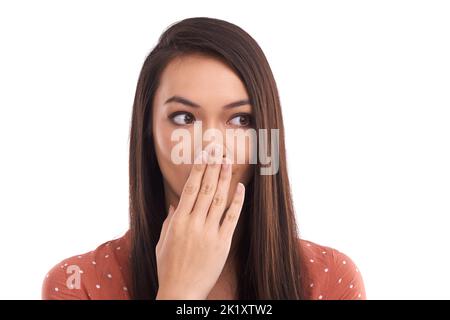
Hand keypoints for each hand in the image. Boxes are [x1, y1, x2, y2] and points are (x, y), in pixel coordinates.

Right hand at [155, 148, 244, 299]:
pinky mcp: (223, 243)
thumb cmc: (168, 268)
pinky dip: (237, 201)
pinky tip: (240, 187)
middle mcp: (194, 223)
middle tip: (218, 150)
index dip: (198, 169)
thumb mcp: (162, 243)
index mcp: (178, 221)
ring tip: (229, 162)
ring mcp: (209, 232)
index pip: (190, 188)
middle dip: (213, 167)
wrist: (181, 292)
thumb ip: (169, 221)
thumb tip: (175, 204)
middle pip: (206, 189)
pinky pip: (231, 218)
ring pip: (219, 199)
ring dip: (224, 178)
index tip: (204, 155)